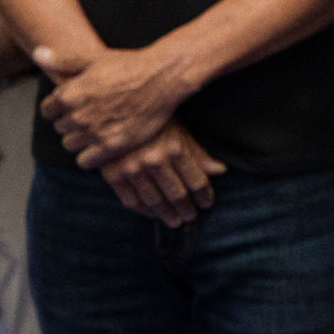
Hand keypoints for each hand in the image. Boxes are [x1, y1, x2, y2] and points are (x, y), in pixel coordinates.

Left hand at [37, 41, 198, 165]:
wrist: (162, 78)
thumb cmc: (128, 65)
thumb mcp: (93, 56)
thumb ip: (62, 59)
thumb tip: (37, 53)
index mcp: (69, 94)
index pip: (47, 110)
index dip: (59, 106)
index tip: (73, 104)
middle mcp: (78, 116)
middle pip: (60, 128)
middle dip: (70, 122)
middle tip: (90, 114)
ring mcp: (95, 133)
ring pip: (70, 145)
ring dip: (80, 138)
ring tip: (96, 128)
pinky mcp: (112, 147)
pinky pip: (86, 161)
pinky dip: (90, 155)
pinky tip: (101, 143)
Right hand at [96, 117, 225, 225]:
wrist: (113, 111)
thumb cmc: (153, 120)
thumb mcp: (179, 130)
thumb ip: (198, 153)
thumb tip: (221, 171)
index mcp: (175, 148)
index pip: (197, 182)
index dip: (205, 196)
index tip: (207, 204)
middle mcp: (155, 160)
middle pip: (178, 195)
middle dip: (187, 209)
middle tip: (191, 217)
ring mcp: (132, 169)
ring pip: (155, 202)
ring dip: (167, 215)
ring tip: (175, 221)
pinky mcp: (113, 175)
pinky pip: (131, 201)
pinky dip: (144, 211)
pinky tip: (152, 214)